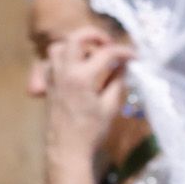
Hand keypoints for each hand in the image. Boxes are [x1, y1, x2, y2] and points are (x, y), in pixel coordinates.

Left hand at [42, 28, 133, 161]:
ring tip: (91, 54)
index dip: (124, 52)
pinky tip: (77, 67)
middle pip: (76, 38)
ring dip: (76, 45)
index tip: (135, 57)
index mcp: (83, 77)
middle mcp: (65, 72)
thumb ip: (117, 82)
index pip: (106, 53)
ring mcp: (53, 77)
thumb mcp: (110, 107)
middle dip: (94, 35)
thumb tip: (123, 66)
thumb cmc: (91, 131)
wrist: (67, 148)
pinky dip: (65, 58)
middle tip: (108, 44)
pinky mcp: (49, 84)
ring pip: (60, 46)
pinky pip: (52, 61)